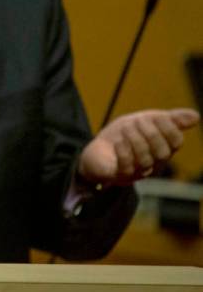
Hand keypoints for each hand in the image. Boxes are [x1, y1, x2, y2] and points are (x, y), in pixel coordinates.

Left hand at [78, 108, 198, 185]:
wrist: (99, 150)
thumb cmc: (126, 135)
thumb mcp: (146, 122)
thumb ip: (169, 119)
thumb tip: (196, 116)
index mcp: (164, 149)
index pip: (175, 141)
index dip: (167, 126)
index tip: (154, 116)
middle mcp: (154, 164)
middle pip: (162, 152)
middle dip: (150, 133)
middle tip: (136, 121)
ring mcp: (137, 172)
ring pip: (145, 160)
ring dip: (135, 140)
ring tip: (125, 129)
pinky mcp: (119, 176)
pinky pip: (126, 168)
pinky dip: (124, 152)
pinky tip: (118, 142)